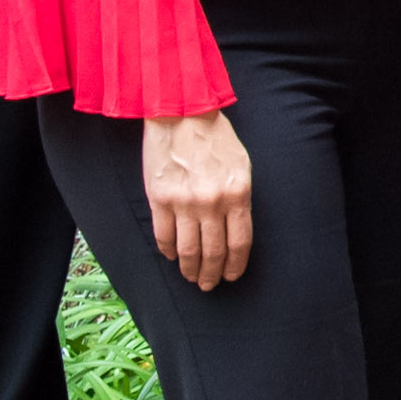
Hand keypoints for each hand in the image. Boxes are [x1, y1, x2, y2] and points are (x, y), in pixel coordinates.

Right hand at [143, 112, 252, 291]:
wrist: (182, 114)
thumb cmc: (216, 139)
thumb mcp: (241, 166)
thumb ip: (239, 198)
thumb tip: (234, 230)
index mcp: (237, 194)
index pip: (239, 242)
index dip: (235, 265)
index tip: (231, 276)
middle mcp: (212, 202)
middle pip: (213, 252)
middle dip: (212, 274)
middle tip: (209, 285)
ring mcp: (183, 202)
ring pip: (187, 250)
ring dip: (190, 269)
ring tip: (192, 277)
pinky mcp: (159, 199)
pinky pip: (163, 236)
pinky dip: (168, 251)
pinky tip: (173, 257)